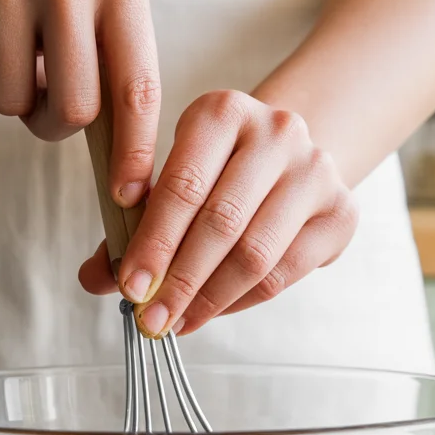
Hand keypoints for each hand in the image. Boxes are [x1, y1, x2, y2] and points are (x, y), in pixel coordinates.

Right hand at [0, 0, 159, 205]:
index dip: (135, 150)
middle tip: (39, 97)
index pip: (137, 86)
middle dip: (54, 121)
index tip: (131, 195)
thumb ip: (113, 61)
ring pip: (13, 103)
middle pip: (74, 108)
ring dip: (6, 94)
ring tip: (2, 43)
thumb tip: (127, 163)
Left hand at [79, 90, 358, 336]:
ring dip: (209, 298)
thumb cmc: (215, 173)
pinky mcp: (341, 211)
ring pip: (256, 253)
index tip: (130, 285)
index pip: (183, 185)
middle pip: (221, 222)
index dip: (154, 241)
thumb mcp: (170, 182)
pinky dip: (242, 301)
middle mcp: (277, 131)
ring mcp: (315, 171)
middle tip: (150, 319)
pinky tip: (211, 312)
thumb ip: (130, 226)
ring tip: (176, 323)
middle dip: (179, 279)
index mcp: (222, 111)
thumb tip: (94, 278)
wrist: (286, 160)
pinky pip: (286, 273)